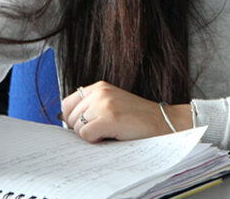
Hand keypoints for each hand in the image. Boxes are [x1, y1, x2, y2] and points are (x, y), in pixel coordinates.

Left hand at [61, 81, 187, 142]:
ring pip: (77, 128)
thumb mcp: (113, 105)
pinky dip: (96, 141)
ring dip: (90, 136)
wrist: (164, 124)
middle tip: (103, 132)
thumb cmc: (138, 120)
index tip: (86, 127)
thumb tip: (64, 121)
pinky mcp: (109, 118)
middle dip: (81, 129)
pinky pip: (86, 136)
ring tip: (110, 133)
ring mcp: (104, 104)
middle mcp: (100, 92)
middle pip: (69, 117)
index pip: (67, 103)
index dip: (73, 119)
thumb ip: (91, 108)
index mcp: (100, 87)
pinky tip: (113, 137)